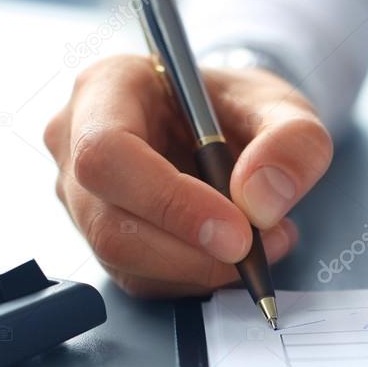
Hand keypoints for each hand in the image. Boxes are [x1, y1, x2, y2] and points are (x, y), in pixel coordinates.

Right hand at [45, 55, 331, 296]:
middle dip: (192, 251)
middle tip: (258, 247)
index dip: (169, 201)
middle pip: (110, 222)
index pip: (107, 153)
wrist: (226, 126)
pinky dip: (195, 279)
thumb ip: (292, 141)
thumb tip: (262, 199)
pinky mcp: (101, 239)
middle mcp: (75, 142)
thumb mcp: (282, 106)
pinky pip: (141, 279)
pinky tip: (232, 255)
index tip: (236, 231)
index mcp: (105, 87)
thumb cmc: (236, 106)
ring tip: (261, 244)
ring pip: (124, 260)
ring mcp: (81, 196)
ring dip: (202, 268)